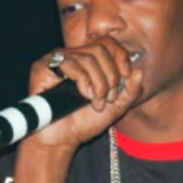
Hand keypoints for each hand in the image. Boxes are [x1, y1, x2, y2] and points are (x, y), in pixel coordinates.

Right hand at [21, 37, 143, 152]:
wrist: (63, 140)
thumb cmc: (84, 123)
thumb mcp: (116, 107)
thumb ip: (130, 90)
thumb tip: (139, 71)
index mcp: (89, 62)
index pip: (107, 43)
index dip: (120, 56)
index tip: (126, 75)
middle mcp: (72, 56)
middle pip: (100, 49)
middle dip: (111, 75)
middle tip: (109, 98)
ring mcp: (57, 60)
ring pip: (88, 57)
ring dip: (99, 83)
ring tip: (97, 103)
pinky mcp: (43, 66)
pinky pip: (70, 63)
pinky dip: (84, 80)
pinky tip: (84, 96)